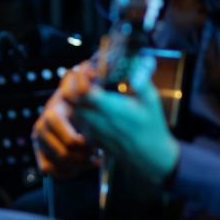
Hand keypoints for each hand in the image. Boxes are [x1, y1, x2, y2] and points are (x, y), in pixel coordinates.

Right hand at [32, 60, 97, 178]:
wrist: (67, 101)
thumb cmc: (81, 94)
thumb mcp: (86, 83)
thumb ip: (89, 75)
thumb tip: (90, 69)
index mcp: (54, 113)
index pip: (70, 140)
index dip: (86, 147)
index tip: (97, 144)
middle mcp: (41, 127)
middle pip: (63, 155)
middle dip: (83, 158)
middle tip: (97, 154)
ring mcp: (39, 141)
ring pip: (57, 165)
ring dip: (77, 166)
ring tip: (91, 159)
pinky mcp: (39, 153)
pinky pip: (50, 172)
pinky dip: (66, 172)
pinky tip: (79, 165)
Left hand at [70, 58, 179, 185]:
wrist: (148, 156)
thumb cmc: (151, 128)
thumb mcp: (151, 101)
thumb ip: (142, 81)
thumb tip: (139, 62)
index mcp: (108, 109)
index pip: (80, 90)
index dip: (81, 76)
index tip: (90, 68)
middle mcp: (95, 119)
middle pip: (68, 98)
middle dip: (71, 82)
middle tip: (84, 74)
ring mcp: (90, 128)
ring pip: (69, 108)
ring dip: (73, 94)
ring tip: (86, 85)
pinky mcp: (90, 135)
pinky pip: (75, 118)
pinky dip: (77, 106)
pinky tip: (90, 101)